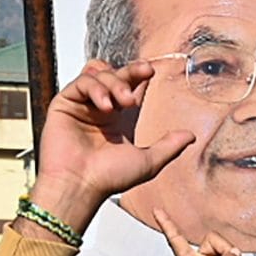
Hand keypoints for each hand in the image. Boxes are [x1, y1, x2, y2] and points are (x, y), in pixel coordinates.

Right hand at [26, 60, 192, 235]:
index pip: (130, 86)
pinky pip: (81, 82)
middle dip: (130, 73)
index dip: (139, 75)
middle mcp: (99, 110)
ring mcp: (81, 106)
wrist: (81, 185)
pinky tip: (105, 106)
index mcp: (118, 120)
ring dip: (114, 82)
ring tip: (122, 103)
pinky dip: (96, 88)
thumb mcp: (148, 161)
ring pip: (98, 74)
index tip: (151, 71)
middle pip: (115, 75)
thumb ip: (169, 146)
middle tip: (142, 77)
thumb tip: (191, 136)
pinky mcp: (64, 104)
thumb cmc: (108, 178)